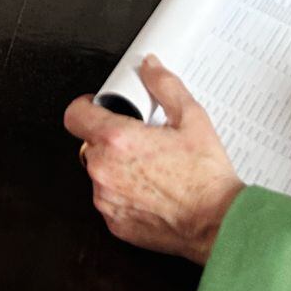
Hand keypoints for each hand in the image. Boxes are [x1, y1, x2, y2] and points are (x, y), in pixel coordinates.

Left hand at [64, 57, 242, 264]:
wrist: (216, 221)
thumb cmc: (205, 176)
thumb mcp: (191, 118)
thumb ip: (164, 86)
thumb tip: (150, 68)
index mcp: (117, 140)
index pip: (75, 115)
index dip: (85, 107)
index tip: (97, 107)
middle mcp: (104, 170)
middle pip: (90, 144)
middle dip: (111, 139)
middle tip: (141, 140)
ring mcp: (107, 199)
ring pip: (100, 173)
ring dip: (117, 168)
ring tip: (151, 169)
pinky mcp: (115, 223)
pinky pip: (110, 200)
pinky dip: (125, 193)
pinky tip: (152, 190)